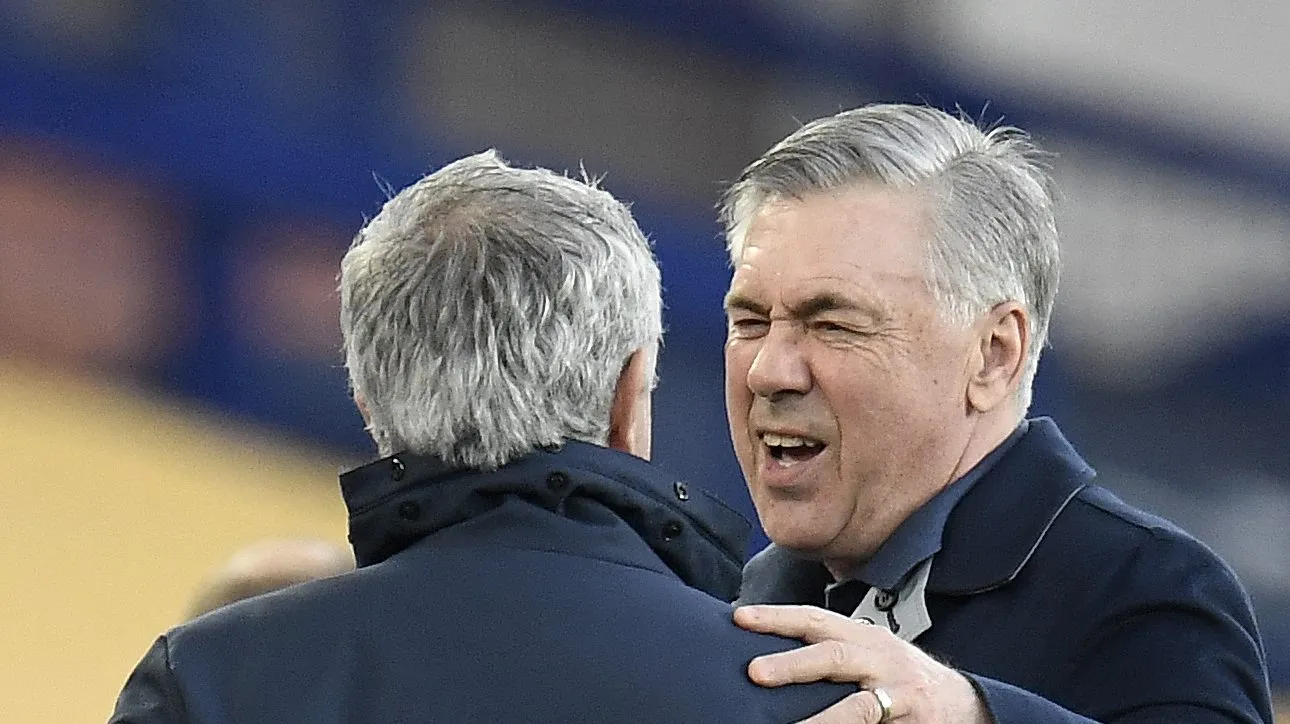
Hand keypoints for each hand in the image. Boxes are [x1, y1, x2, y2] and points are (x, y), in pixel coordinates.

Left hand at [734, 605, 990, 722]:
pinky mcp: (911, 717)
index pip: (815, 619)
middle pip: (832, 653)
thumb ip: (831, 651)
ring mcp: (898, 689)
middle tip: (753, 670)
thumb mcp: (869, 654)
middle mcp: (880, 656)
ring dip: (821, 718)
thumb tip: (770, 655)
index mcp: (863, 635)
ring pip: (857, 704)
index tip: (740, 617)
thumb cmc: (900, 677)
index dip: (777, 617)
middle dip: (792, 662)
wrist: (962, 701)